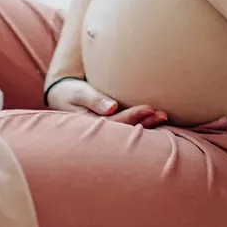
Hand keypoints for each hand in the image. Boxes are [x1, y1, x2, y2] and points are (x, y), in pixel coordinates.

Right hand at [45, 77, 168, 127]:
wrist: (63, 97)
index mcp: (89, 126)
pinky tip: (156, 120)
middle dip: (145, 124)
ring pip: (129, 132)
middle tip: (162, 114)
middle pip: (125, 131)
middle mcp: (100, 133)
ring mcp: (106, 133)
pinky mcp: (111, 128)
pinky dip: (143, 124)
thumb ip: (93, 99)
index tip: (148, 108)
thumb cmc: (70, 93)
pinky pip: (128, 128)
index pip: (115, 124)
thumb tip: (112, 108)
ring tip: (163, 116)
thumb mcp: (78, 93)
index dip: (132, 116)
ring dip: (147, 125)